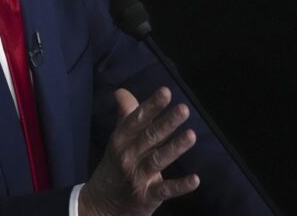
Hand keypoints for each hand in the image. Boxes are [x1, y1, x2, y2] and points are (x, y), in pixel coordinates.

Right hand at [79, 87, 199, 215]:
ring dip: (175, 148)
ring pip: (158, 160)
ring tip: (191, 135)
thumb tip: (121, 91)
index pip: (137, 119)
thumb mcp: (117, 140)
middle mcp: (128, 156)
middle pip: (149, 137)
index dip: (151, 106)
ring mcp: (137, 177)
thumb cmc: (114, 166)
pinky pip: (164, 190)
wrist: (100, 206)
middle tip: (184, 109)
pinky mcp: (146, 197)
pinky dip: (180, 186)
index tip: (166, 91)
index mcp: (121, 140)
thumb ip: (125, 116)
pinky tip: (195, 179)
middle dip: (166, 122)